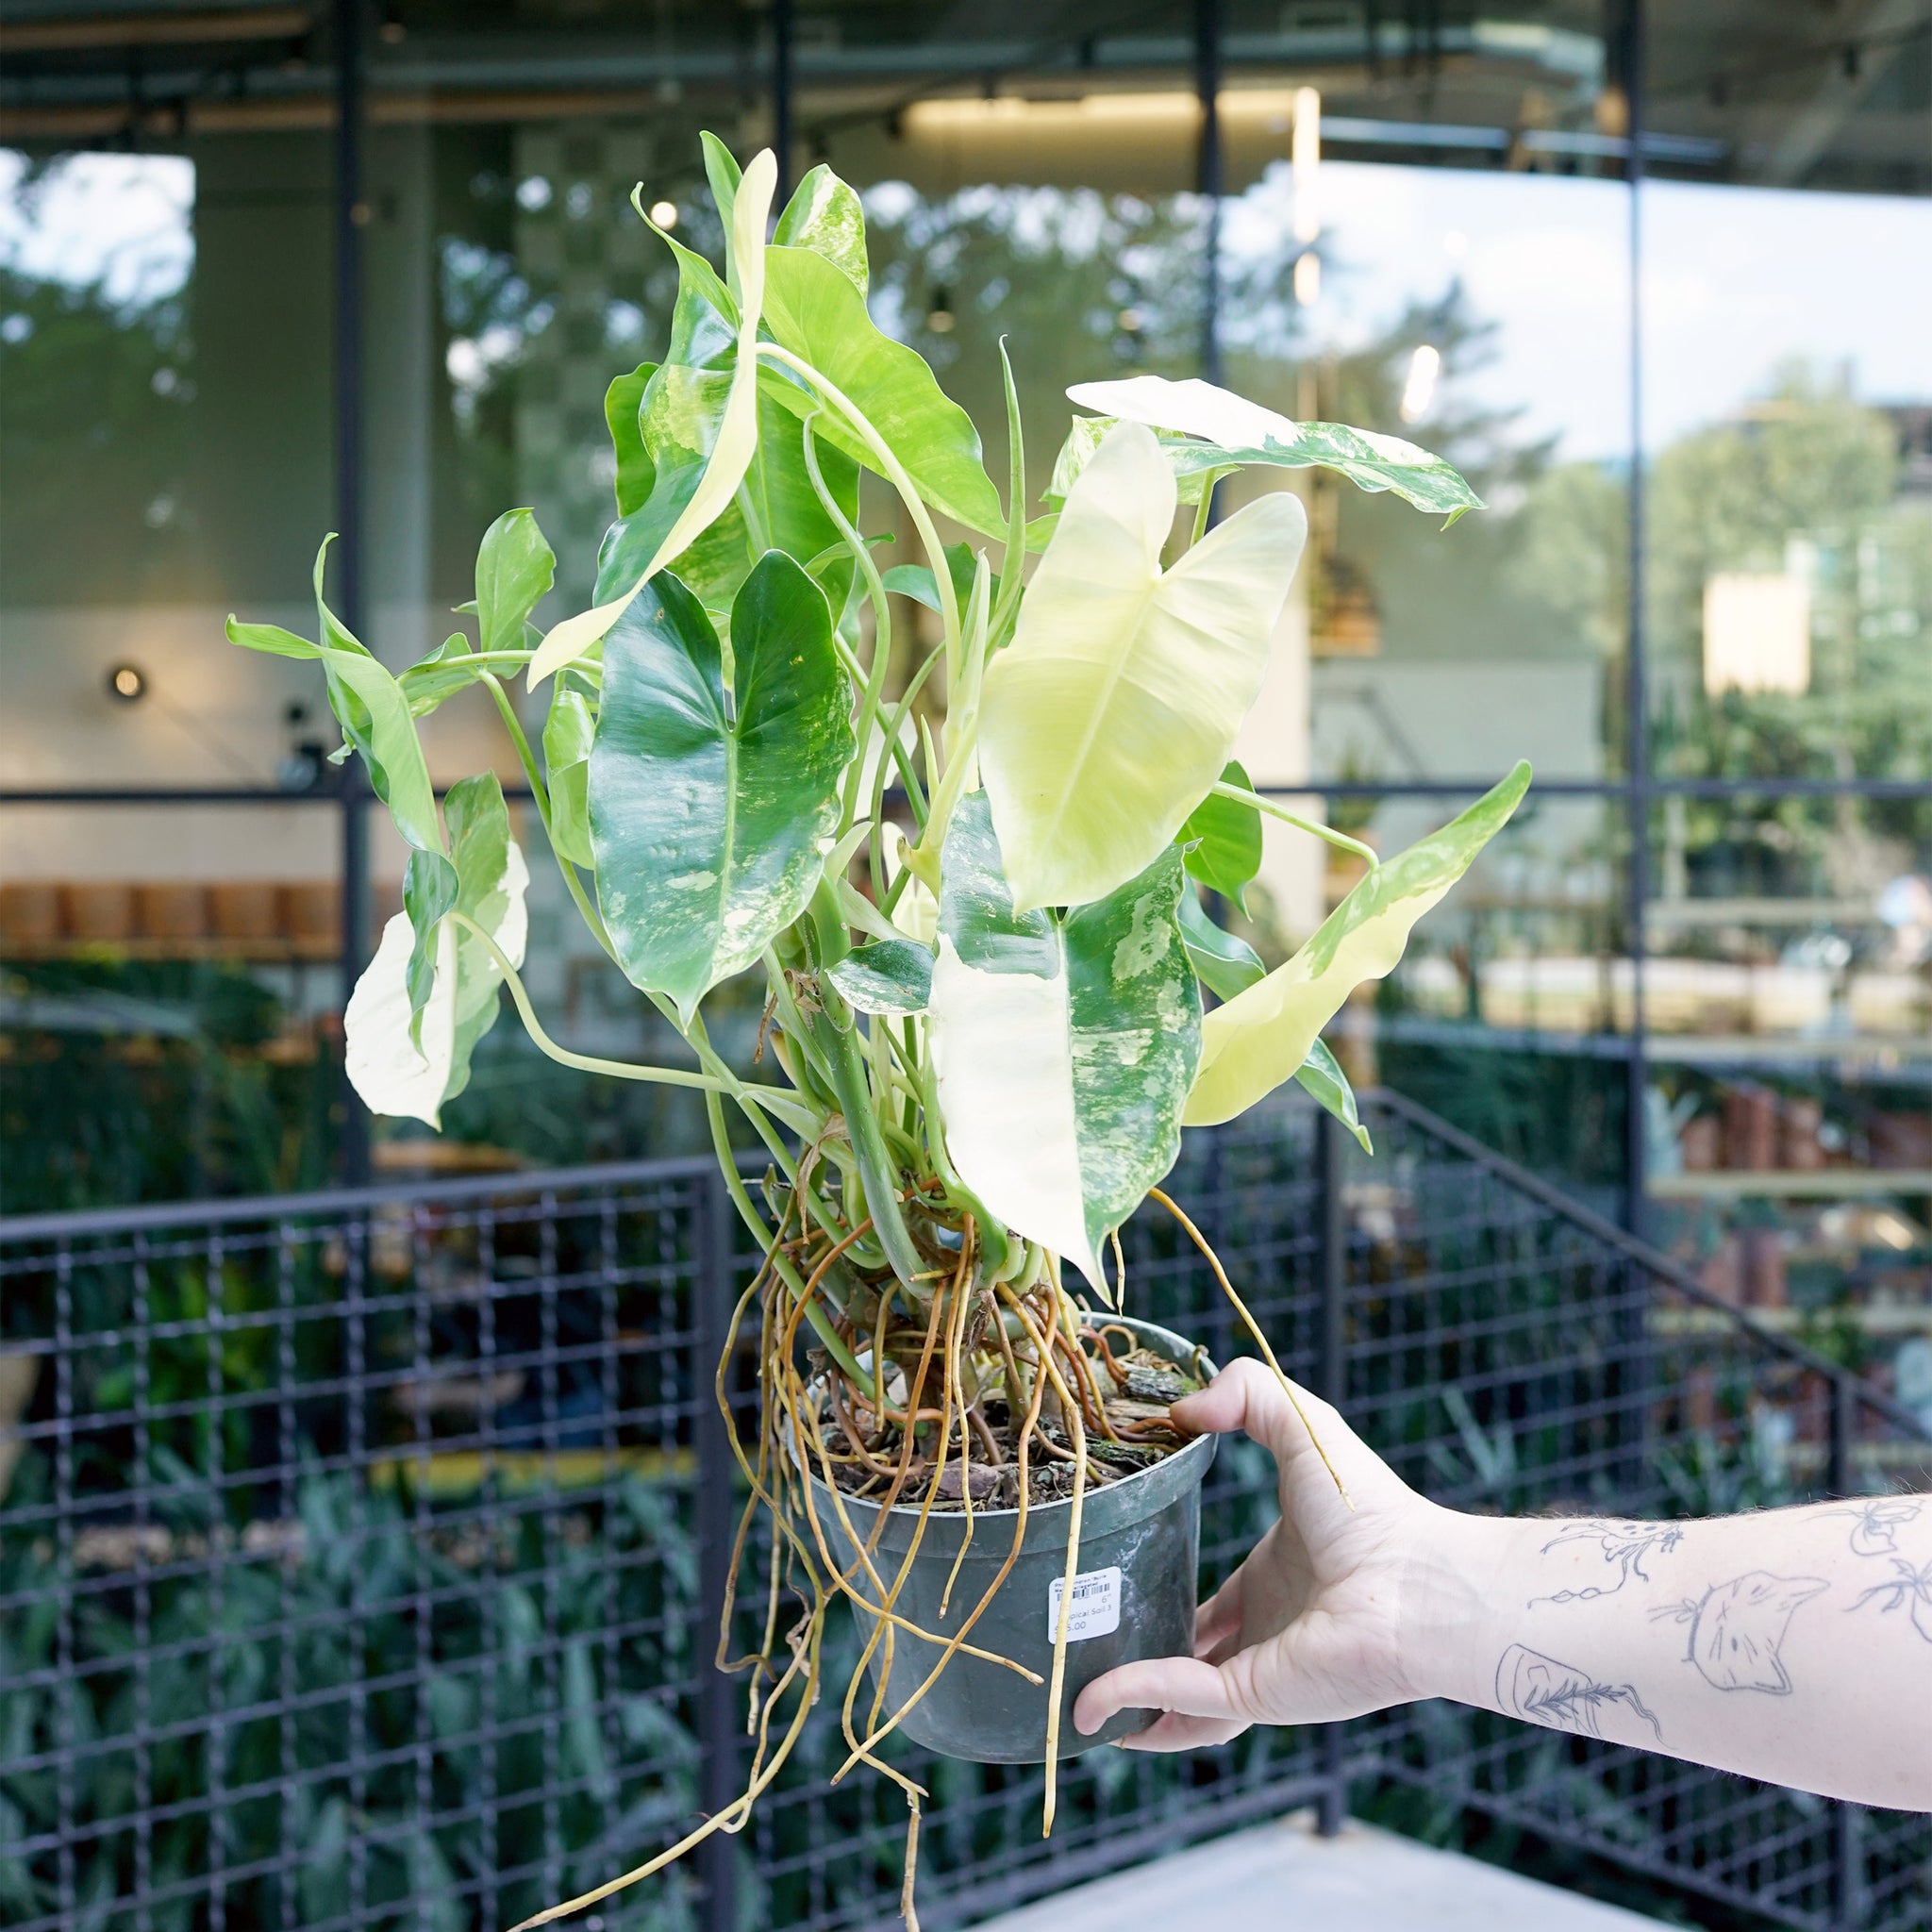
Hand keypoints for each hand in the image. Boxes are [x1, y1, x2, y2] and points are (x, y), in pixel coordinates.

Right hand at [1074, 1358, 1455, 1749]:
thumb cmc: (1371, 1508)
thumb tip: (1182, 1408)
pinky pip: (1183, 1698)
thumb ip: (1246, 1394)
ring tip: (1071, 1700)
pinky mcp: (1257, 1694)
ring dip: (1126, 1703)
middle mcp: (1268, 1630)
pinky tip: (1092, 1697)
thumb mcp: (1302, 1426)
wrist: (1417, 1580)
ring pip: (1178, 1699)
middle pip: (1192, 1659)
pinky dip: (1134, 1697)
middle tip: (1081, 1645)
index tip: (1117, 1582)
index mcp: (1278, 1578)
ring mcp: (1261, 1668)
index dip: (1167, 1596)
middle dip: (1139, 1662)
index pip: (1215, 1604)